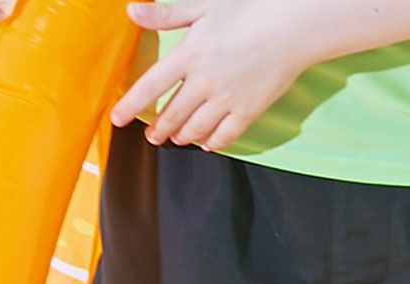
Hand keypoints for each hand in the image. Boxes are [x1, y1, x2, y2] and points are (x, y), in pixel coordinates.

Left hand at [110, 0, 312, 150]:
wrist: (293, 24)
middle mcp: (205, 81)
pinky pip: (224, 136)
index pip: (151, 86)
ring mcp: (227, 99)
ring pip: (195, 129)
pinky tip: (207, 143)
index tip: (116, 118)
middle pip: (172, 114)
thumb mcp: (204, 5)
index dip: (130, 105)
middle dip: (158, 128)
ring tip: (176, 138)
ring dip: (182, 136)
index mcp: (190, 54)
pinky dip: (212, 143)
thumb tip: (132, 11)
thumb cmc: (250, 9)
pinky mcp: (248, 111)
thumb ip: (166, 15)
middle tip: (151, 136)